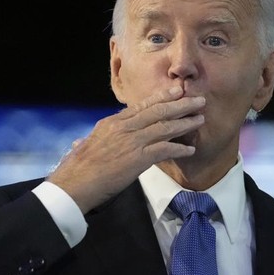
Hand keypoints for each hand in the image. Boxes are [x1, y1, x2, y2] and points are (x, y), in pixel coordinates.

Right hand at [46, 86, 204, 212]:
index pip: (141, 106)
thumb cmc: (77, 168)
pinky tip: (189, 149)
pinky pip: (164, 150)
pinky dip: (178, 148)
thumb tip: (83, 141)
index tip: (176, 91)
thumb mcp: (87, 145)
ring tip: (199, 119)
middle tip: (197, 99)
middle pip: (157, 111)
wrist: (73, 183)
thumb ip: (94, 140)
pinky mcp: (137, 159)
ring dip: (184, 123)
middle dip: (180, 104)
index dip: (161, 97)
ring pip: (164, 127)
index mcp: (112, 123)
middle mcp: (124, 128)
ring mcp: (132, 142)